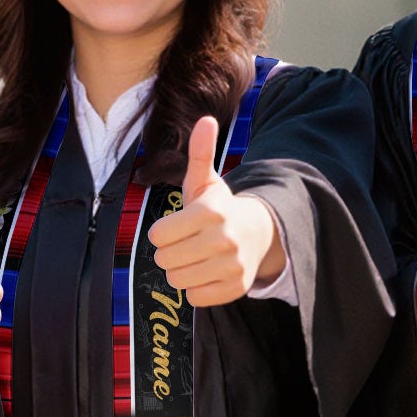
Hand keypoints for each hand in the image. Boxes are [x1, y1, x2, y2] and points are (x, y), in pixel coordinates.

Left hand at [145, 115, 282, 305]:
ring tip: (195, 257)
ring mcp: (232, 266)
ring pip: (177, 281)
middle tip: (185, 244)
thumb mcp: (206, 181)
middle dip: (169, 253)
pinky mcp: (236, 288)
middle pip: (165, 260)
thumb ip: (200, 153)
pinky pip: (195, 297)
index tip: (176, 228)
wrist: (258, 234)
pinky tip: (206, 272)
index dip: (161, 233)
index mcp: (211, 212)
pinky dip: (195, 288)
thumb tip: (206, 119)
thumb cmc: (220, 208)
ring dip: (180, 271)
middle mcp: (224, 240)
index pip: (158, 236)